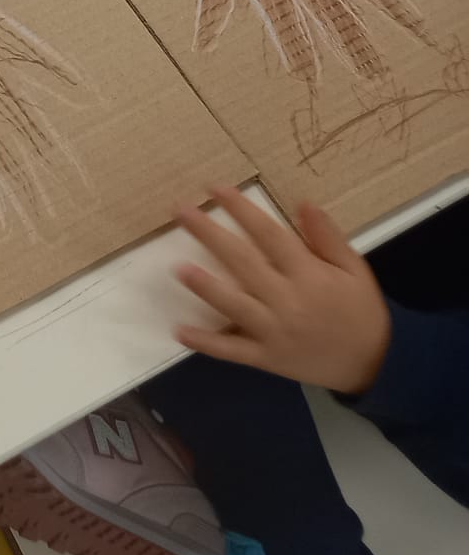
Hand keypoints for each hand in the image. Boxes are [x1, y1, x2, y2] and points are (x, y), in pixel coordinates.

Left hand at [173, 185, 391, 393]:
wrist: (376, 365)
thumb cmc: (361, 311)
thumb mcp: (355, 270)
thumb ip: (328, 238)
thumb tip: (302, 202)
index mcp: (310, 275)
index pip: (269, 234)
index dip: (241, 209)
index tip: (215, 188)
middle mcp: (288, 301)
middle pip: (243, 262)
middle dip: (209, 235)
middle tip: (180, 211)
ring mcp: (275, 332)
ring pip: (234, 306)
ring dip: (205, 287)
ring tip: (177, 267)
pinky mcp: (266, 358)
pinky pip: (232, 351)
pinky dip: (206, 342)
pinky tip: (179, 331)